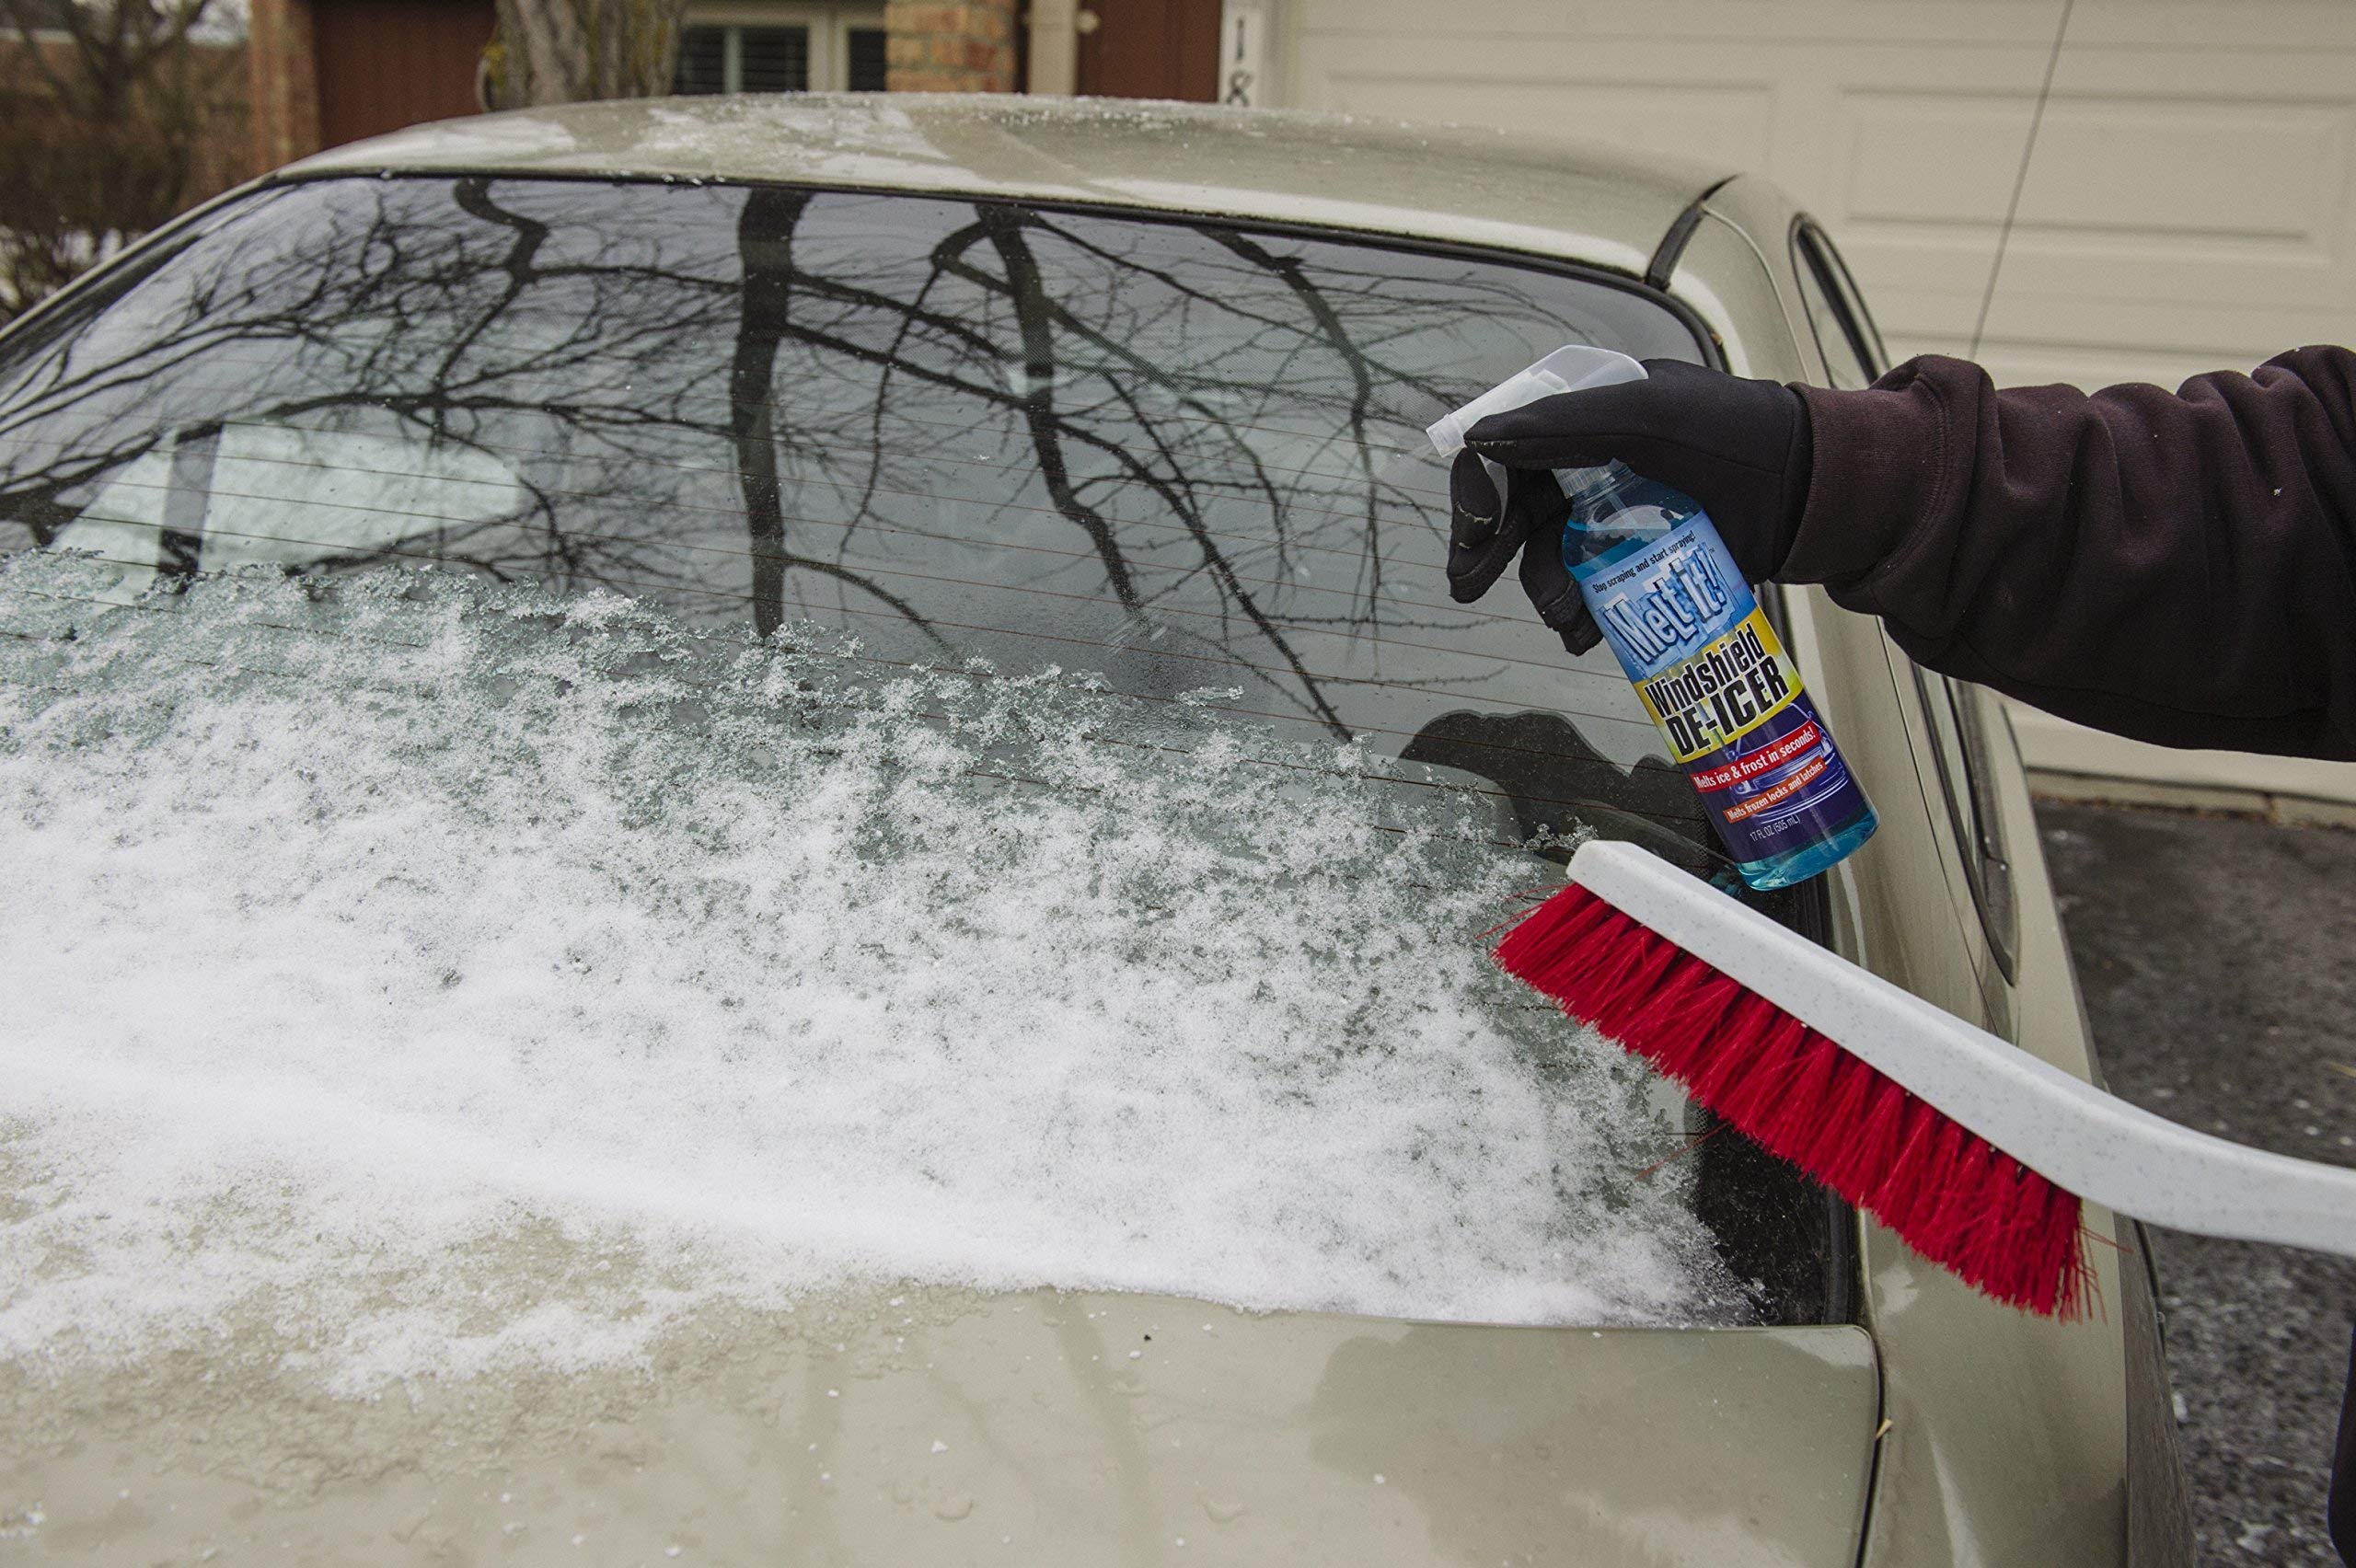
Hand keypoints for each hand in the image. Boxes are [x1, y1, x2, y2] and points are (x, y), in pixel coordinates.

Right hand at [1444, 360, 1814, 650]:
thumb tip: (1479, 439)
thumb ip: (1563, 424)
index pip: (1510, 447)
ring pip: (1554, 559)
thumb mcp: (1646, 416)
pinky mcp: (1647, 560)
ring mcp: (1619, 516)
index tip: (1478, 528)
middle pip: (1520, 512)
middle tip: (1467, 588)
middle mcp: (1595, 466)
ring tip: (1562, 618)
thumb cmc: (1733, 436)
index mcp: (1589, 420)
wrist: (1810, 489)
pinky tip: (1585, 635)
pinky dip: (1583, 618)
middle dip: (1491, 553)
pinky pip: (1595, 592)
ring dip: (1545, 591)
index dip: (1481, 486)